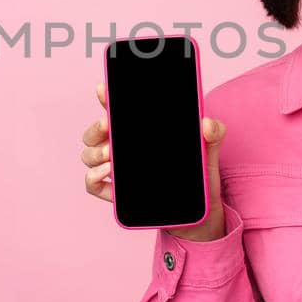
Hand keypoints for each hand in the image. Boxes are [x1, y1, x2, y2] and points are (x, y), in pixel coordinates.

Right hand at [82, 82, 227, 241]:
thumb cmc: (198, 175)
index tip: (104, 90)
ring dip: (94, 152)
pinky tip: (108, 172)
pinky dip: (94, 176)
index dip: (106, 98)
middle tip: (108, 125)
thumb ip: (213, 133)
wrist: (201, 211)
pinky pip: (92, 183)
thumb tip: (207, 123)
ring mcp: (116, 171)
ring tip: (110, 154)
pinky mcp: (115, 193)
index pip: (116, 110)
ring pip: (89, 155)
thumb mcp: (209, 150)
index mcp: (139, 132)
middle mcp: (122, 149)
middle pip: (94, 132)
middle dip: (95, 127)